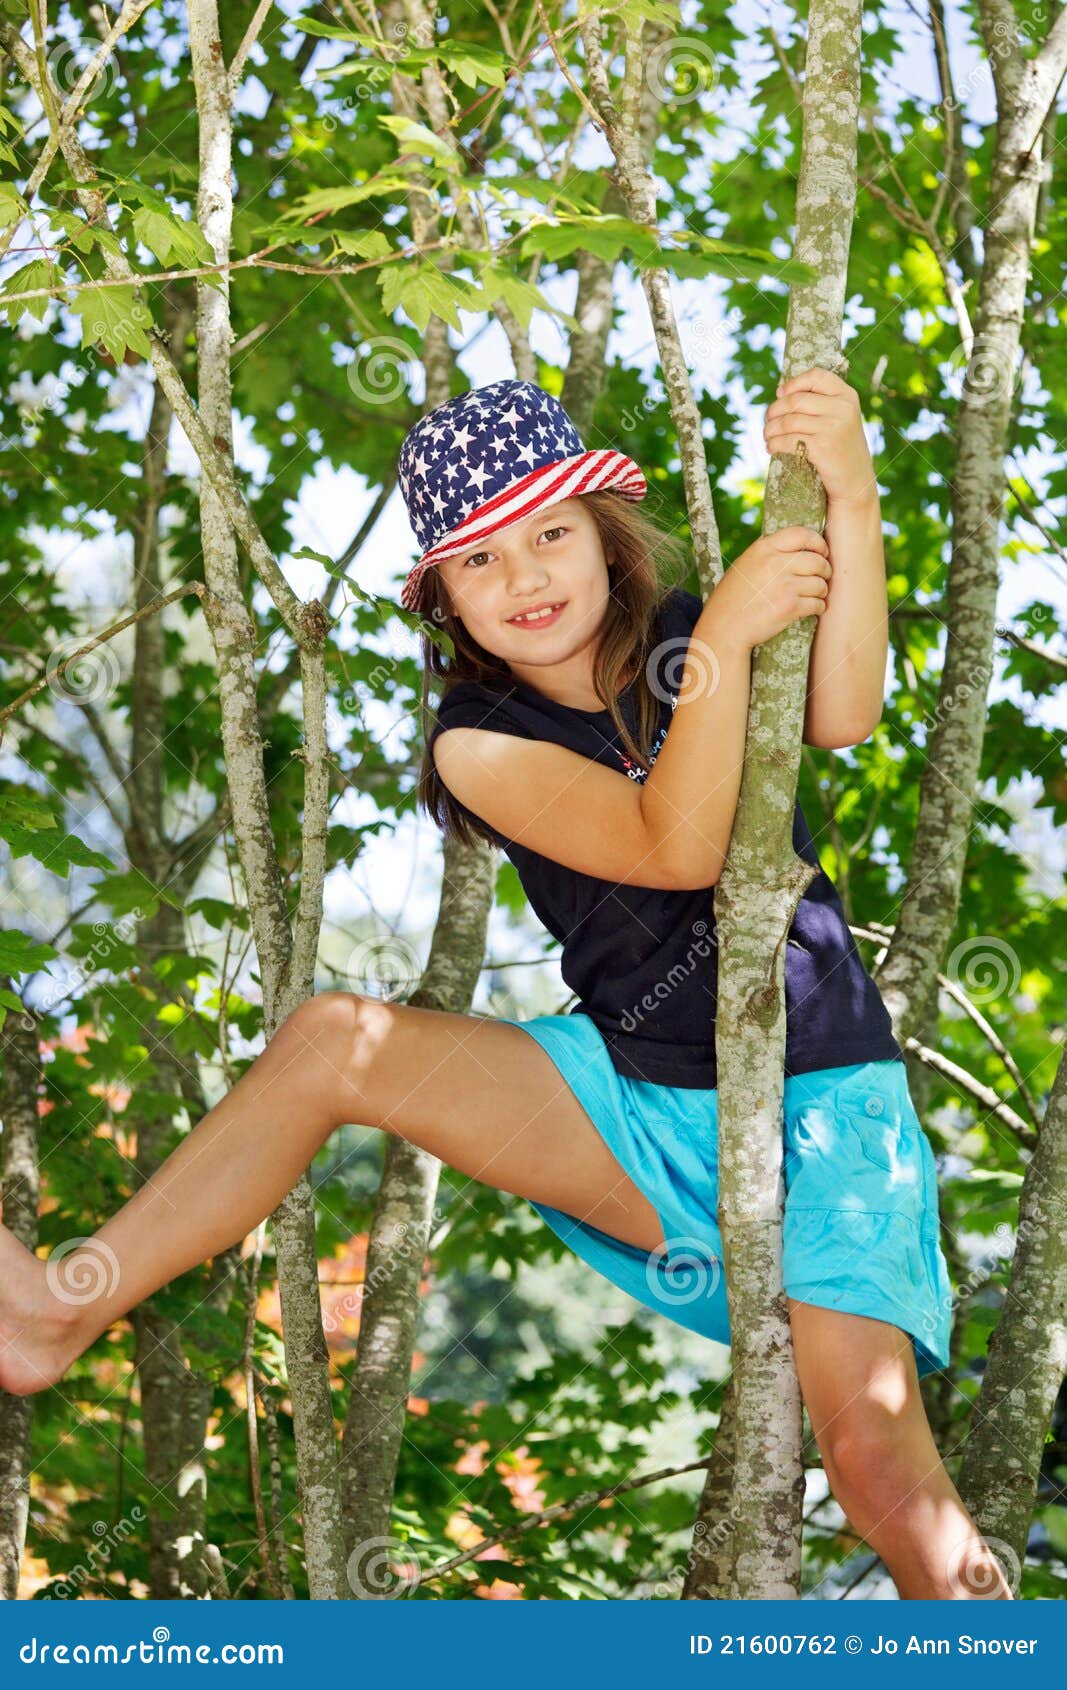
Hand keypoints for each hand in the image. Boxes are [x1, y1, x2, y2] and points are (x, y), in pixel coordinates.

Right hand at [705, 526, 830, 652]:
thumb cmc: (732, 598)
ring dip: (822, 591)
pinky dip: (819, 607)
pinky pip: (818, 603)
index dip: (818, 543)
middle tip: (823, 577)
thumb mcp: (745, 564)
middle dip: (825, 570)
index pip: (802, 534)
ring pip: (820, 583)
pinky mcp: (790, 607)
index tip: (822, 552)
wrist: (724, 628)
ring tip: (816, 595)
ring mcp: (784, 585)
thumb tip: (800, 549)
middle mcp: (775, 564)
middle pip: (817, 560)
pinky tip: (813, 608)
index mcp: (764, 549)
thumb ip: (770, 554)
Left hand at [763, 367, 877, 506]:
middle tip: (767, 420)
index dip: (794, 383)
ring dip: (770, 429)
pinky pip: (787, 440)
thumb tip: (781, 393)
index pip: (816, 376)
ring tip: (766, 435)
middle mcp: (842, 408)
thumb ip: (821, 403)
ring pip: (788, 421)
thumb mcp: (841, 418)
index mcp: (847, 396)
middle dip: (775, 410)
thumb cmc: (842, 448)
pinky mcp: (820, 447)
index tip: (780, 393)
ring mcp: (832, 427)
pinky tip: (771, 447)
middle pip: (796, 400)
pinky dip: (774, 444)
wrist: (855, 481)